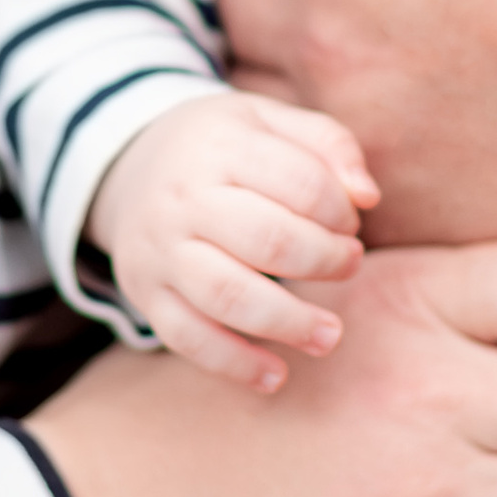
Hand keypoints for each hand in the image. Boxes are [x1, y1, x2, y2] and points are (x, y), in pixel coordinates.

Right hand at [87, 92, 377, 391]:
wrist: (128, 166)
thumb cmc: (222, 147)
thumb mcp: (269, 120)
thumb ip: (328, 144)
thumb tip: (367, 197)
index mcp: (221, 146)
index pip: (299, 182)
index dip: (340, 210)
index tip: (350, 224)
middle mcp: (183, 198)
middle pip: (268, 240)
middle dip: (325, 262)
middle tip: (350, 266)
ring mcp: (160, 250)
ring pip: (227, 296)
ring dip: (289, 324)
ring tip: (329, 335)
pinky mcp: (145, 293)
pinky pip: (187, 338)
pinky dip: (234, 364)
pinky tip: (275, 376)